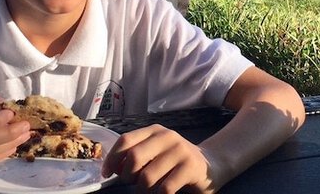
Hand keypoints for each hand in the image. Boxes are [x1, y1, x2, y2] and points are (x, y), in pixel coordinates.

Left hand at [102, 124, 220, 193]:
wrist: (212, 165)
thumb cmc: (176, 162)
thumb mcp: (156, 153)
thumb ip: (136, 156)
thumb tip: (112, 168)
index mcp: (154, 131)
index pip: (125, 140)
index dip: (112, 159)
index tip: (107, 175)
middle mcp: (167, 136)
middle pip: (134, 158)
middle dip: (128, 177)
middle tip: (134, 184)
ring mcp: (180, 150)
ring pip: (147, 177)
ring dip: (144, 191)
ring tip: (150, 191)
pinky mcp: (190, 166)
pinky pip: (165, 188)